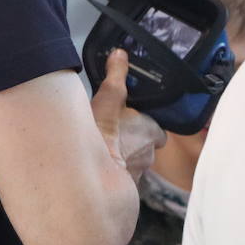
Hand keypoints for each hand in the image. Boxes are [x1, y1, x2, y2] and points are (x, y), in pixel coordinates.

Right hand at [90, 49, 166, 181]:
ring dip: (121, 159)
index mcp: (152, 132)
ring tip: (101, 151)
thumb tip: (120, 54)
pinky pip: (120, 179)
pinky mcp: (124, 190)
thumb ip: (115, 76)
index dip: (142, 124)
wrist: (90, 179)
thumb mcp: (107, 99)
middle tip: (111, 134)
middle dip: (131, 142)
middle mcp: (149, 155)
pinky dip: (112, 174)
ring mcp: (137, 175)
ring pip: (132, 163)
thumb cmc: (103, 138)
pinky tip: (97, 167)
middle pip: (144, 146)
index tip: (127, 120)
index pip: (154, 128)